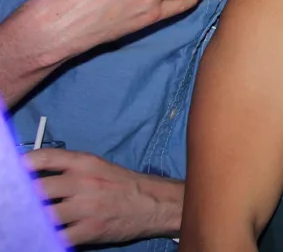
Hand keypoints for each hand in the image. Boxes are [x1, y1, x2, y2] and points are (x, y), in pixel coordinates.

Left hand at [26, 149, 181, 244]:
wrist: (154, 203)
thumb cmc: (122, 185)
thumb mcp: (97, 167)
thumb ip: (68, 169)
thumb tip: (32, 176)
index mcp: (84, 163)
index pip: (44, 158)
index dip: (20, 165)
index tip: (8, 173)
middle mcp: (83, 182)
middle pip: (37, 190)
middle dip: (20, 198)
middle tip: (12, 204)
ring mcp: (86, 207)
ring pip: (43, 216)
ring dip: (29, 221)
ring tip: (20, 223)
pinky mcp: (89, 230)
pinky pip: (57, 238)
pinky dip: (45, 239)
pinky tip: (38, 237)